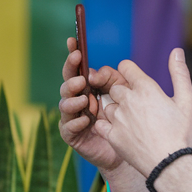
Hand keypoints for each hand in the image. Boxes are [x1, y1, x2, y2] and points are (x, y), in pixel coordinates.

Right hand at [58, 37, 127, 170]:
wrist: (127, 148)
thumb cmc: (123, 118)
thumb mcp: (122, 93)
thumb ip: (111, 78)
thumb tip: (94, 73)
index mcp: (86, 88)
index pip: (77, 68)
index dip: (73, 55)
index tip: (73, 42)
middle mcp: (76, 100)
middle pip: (67, 84)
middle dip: (71, 77)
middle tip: (81, 79)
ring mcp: (72, 117)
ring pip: (65, 104)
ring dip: (73, 100)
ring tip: (85, 100)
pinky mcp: (71, 135)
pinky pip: (68, 127)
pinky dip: (76, 122)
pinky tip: (85, 120)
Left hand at [96, 49, 191, 175]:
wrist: (170, 166)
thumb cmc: (181, 133)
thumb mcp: (187, 101)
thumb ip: (179, 73)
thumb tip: (177, 51)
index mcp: (146, 88)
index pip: (125, 67)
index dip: (129, 72)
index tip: (136, 82)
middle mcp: (128, 100)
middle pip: (115, 87)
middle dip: (123, 93)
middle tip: (137, 107)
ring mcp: (118, 118)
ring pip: (107, 105)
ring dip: (116, 110)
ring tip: (133, 123)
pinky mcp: (111, 135)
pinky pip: (100, 123)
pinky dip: (108, 126)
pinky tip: (122, 132)